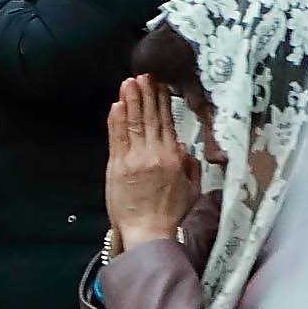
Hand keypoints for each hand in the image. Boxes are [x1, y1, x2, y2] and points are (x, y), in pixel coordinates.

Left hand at [106, 76, 198, 248]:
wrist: (148, 232)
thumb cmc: (170, 214)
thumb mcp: (191, 189)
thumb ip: (189, 166)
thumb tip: (183, 148)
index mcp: (174, 158)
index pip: (167, 124)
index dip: (162, 103)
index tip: (160, 87)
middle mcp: (154, 154)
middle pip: (149, 118)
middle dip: (146, 95)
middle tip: (143, 76)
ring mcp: (134, 159)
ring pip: (133, 124)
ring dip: (130, 101)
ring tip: (129, 83)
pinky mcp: (116, 166)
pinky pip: (117, 138)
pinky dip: (116, 120)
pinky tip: (117, 105)